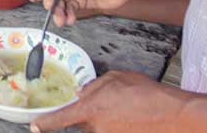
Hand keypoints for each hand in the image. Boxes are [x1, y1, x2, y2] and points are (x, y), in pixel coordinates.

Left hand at [31, 71, 188, 132]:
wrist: (171, 114)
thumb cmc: (145, 93)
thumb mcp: (115, 79)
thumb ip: (94, 86)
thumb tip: (82, 93)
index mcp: (91, 108)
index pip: (61, 118)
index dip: (45, 123)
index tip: (34, 126)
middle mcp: (96, 127)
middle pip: (82, 122)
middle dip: (90, 114)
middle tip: (112, 104)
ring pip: (98, 127)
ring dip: (107, 119)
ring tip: (127, 109)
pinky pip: (113, 130)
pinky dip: (118, 124)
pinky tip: (132, 117)